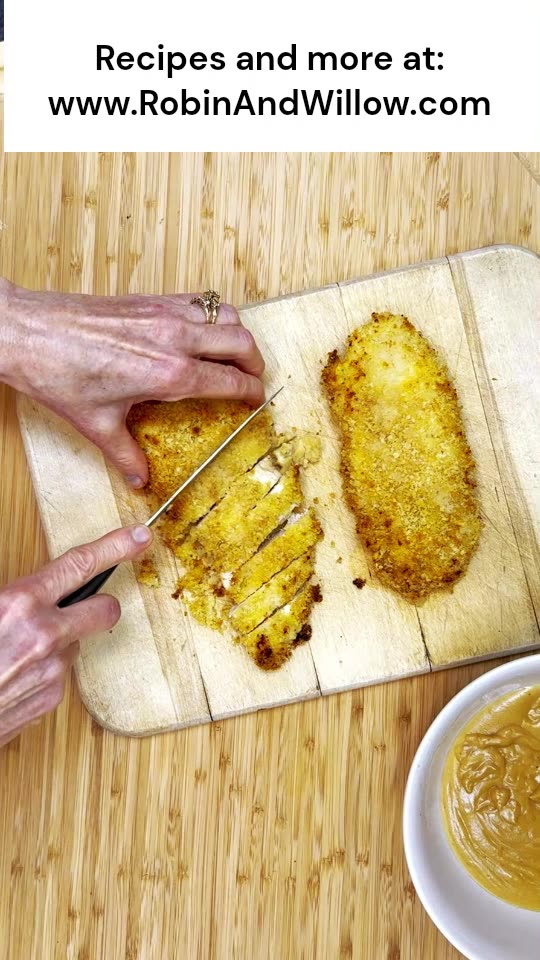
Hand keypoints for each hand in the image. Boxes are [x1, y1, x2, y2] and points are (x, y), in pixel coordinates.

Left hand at [0, 282, 264, 485]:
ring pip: (226, 314)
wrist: (28, 332)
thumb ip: (126, 455)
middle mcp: (175, 339)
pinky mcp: (150, 299)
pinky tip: (202, 331)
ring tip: (234, 353)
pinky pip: (199, 300)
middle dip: (255, 363)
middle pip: (241, 341)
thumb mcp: (97, 424)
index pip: (230, 380)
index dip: (251, 393)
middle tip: (253, 379)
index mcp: (169, 373)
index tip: (255, 402)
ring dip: (238, 334)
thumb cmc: (58, 373)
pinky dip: (213, 314)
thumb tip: (138, 479)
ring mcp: (164, 313)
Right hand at [0, 524, 151, 747]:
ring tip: (20, 648)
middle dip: (101, 604)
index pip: (82, 564)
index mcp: (21, 602)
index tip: (139, 536)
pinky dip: (46, 668)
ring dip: (60, 640)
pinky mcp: (52, 699)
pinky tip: (17, 671)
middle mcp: (45, 634)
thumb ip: (12, 594)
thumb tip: (34, 587)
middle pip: (106, 609)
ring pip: (77, 642)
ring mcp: (53, 670)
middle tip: (84, 604)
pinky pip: (61, 672)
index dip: (117, 546)